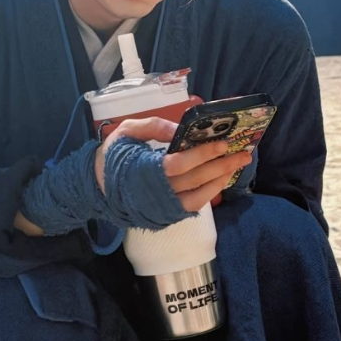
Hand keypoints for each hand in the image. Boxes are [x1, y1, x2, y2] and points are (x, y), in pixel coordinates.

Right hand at [94, 116, 250, 213]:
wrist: (96, 188)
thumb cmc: (112, 156)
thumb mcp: (126, 132)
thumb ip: (153, 126)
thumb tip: (180, 127)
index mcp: (145, 170)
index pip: (180, 163)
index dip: (203, 154)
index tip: (223, 143)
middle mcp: (157, 192)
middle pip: (195, 180)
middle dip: (222, 165)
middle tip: (244, 154)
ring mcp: (162, 207)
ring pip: (198, 197)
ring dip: (220, 181)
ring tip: (236, 166)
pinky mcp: (166, 214)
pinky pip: (192, 206)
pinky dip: (209, 193)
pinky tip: (220, 180)